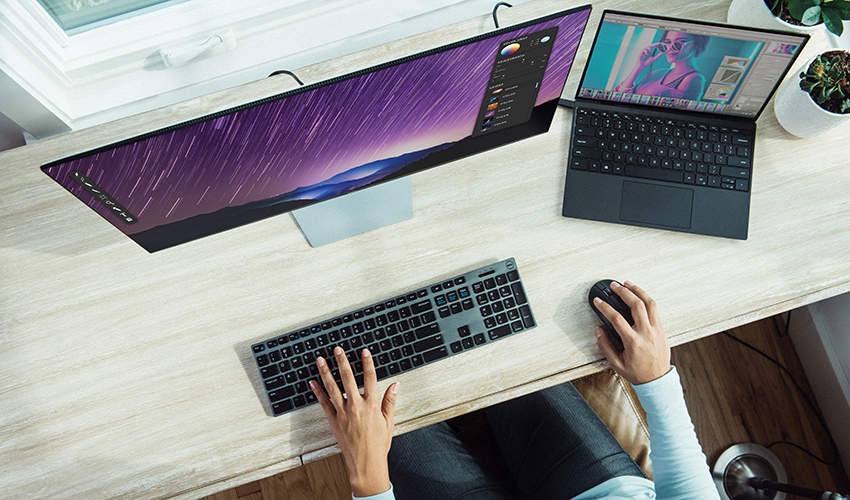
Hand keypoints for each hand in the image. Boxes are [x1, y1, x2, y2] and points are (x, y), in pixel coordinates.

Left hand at [310, 347, 398, 496]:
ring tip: (320, 360)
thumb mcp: (389, 422)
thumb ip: (390, 401)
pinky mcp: (334, 421)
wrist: (365, 464)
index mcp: (371, 405)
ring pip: (333, 388)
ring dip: (326, 372)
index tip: (364, 352)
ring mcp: (343, 413)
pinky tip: (313, 382)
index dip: (367, 363)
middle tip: (337, 350)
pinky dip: (318, 392)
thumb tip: (395, 385)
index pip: (370, 378)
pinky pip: (324, 403)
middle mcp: (356, 407)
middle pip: (348, 378)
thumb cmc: (378, 445)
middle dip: (343, 362)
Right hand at [593, 281, 670, 384]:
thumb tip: (599, 330)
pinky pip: (655, 309)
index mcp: (633, 342)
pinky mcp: (662, 329)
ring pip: (649, 303)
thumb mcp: (616, 363)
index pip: (617, 318)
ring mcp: (656, 330)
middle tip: (614, 286)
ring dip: (638, 291)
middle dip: (623, 292)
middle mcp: (646, 333)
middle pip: (636, 305)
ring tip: (629, 284)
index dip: (605, 307)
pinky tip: (640, 295)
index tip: (598, 301)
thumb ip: (605, 346)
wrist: (657, 380)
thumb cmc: (638, 372)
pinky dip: (647, 299)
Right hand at [637, 43, 664, 67]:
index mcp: (649, 52)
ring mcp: (644, 51)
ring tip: (650, 52)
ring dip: (649, 48)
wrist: (642, 65)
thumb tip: (663, 52)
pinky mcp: (641, 53)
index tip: (659, 43)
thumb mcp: (654, 59)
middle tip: (657, 44)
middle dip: (654, 44)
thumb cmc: (647, 63)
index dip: (656, 44)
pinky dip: (646, 51)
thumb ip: (658, 55)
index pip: (653, 46)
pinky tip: (646, 54)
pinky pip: (644, 49)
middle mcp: (647, 51)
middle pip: (650, 45)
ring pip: (647, 47)